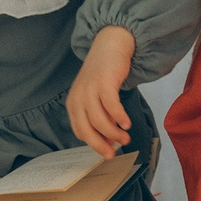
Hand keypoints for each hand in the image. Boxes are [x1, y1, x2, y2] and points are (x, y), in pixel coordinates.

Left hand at [67, 26, 137, 155]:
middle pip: (87, 130)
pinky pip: (112, 107)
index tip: (107, 151)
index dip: (94, 143)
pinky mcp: (104, 84)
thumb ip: (101, 116)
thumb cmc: (104, 75)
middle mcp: (78, 98)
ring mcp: (89, 91)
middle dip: (101, 145)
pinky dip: (120, 118)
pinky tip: (127, 124)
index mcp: (73, 104)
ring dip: (114, 133)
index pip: (80, 131)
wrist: (109, 46)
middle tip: (113, 154)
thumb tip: (110, 139)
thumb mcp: (96, 97)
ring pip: (100, 121)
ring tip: (125, 138)